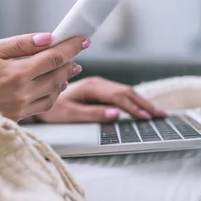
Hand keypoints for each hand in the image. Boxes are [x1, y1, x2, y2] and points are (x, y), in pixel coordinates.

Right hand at [0, 33, 87, 120]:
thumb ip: (20, 44)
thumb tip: (47, 38)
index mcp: (17, 73)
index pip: (55, 57)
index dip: (72, 47)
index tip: (82, 39)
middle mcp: (22, 93)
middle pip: (58, 75)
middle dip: (70, 61)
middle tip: (76, 51)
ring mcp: (20, 108)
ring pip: (54, 93)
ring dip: (64, 79)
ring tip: (67, 68)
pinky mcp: (16, 117)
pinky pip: (43, 106)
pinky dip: (52, 93)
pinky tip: (52, 85)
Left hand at [35, 77, 165, 122]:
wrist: (39, 96)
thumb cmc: (52, 108)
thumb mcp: (70, 114)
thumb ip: (93, 114)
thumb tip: (116, 115)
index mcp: (92, 87)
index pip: (119, 97)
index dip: (134, 107)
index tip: (147, 117)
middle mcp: (97, 83)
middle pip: (126, 92)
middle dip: (144, 104)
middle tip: (160, 116)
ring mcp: (99, 85)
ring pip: (125, 92)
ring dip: (141, 102)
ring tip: (156, 113)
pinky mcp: (99, 90)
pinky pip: (120, 94)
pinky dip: (134, 101)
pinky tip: (141, 108)